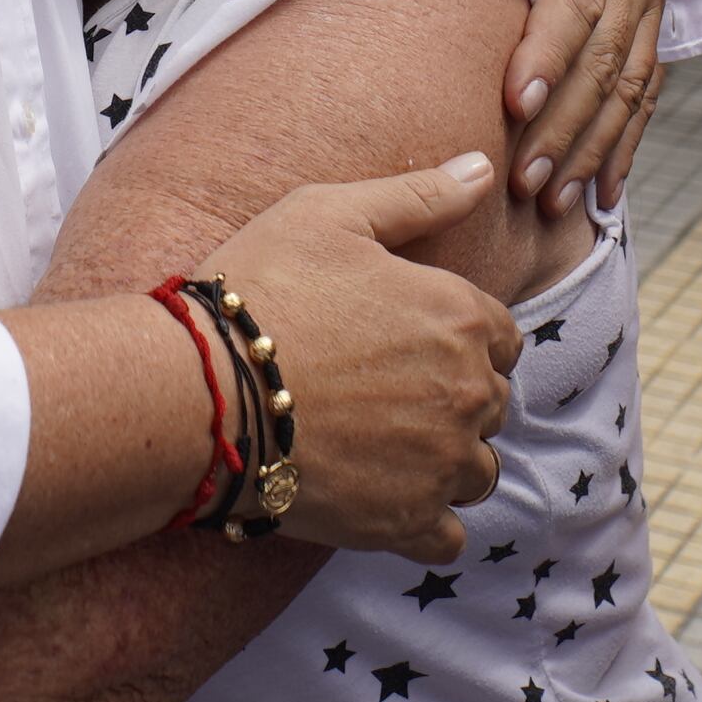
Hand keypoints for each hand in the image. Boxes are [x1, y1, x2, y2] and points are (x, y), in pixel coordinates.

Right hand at [195, 155, 517, 561]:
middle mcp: (469, 393)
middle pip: (490, 404)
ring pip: (475, 470)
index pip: (501, 337)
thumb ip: (418, 195)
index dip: (455, 336)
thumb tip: (483, 165)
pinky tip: (378, 497)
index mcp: (461, 316)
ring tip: (376, 445)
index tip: (403, 340)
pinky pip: (447, 536)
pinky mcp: (407, 522)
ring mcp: (441, 464)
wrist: (199, 390)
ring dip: (442, 461)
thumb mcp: (329, 215)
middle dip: (449, 397)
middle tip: (377, 390)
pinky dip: (423, 521)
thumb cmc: (258, 290)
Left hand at [405, 0, 665, 214]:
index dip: (548, 52)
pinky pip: (646, 86)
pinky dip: (627, 142)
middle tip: (524, 182)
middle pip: (604, 56)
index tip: (513, 104)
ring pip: (630, 83)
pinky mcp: (647, 13)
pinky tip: (605, 194)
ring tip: (556, 203)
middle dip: (567, 125)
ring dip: (596, 147)